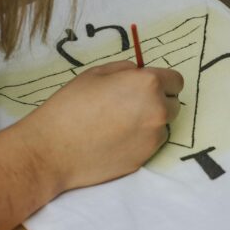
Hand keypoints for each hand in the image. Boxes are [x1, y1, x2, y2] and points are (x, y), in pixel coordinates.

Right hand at [20, 61, 183, 189]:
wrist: (53, 149)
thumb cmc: (71, 105)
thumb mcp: (96, 73)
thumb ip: (126, 70)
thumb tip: (139, 73)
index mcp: (148, 85)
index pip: (176, 80)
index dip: (163, 81)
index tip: (149, 86)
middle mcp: (158, 111)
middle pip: (174, 104)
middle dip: (158, 101)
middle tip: (131, 105)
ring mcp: (153, 139)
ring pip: (163, 126)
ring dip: (150, 122)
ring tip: (120, 125)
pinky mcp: (144, 159)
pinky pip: (150, 144)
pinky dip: (140, 141)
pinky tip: (116, 140)